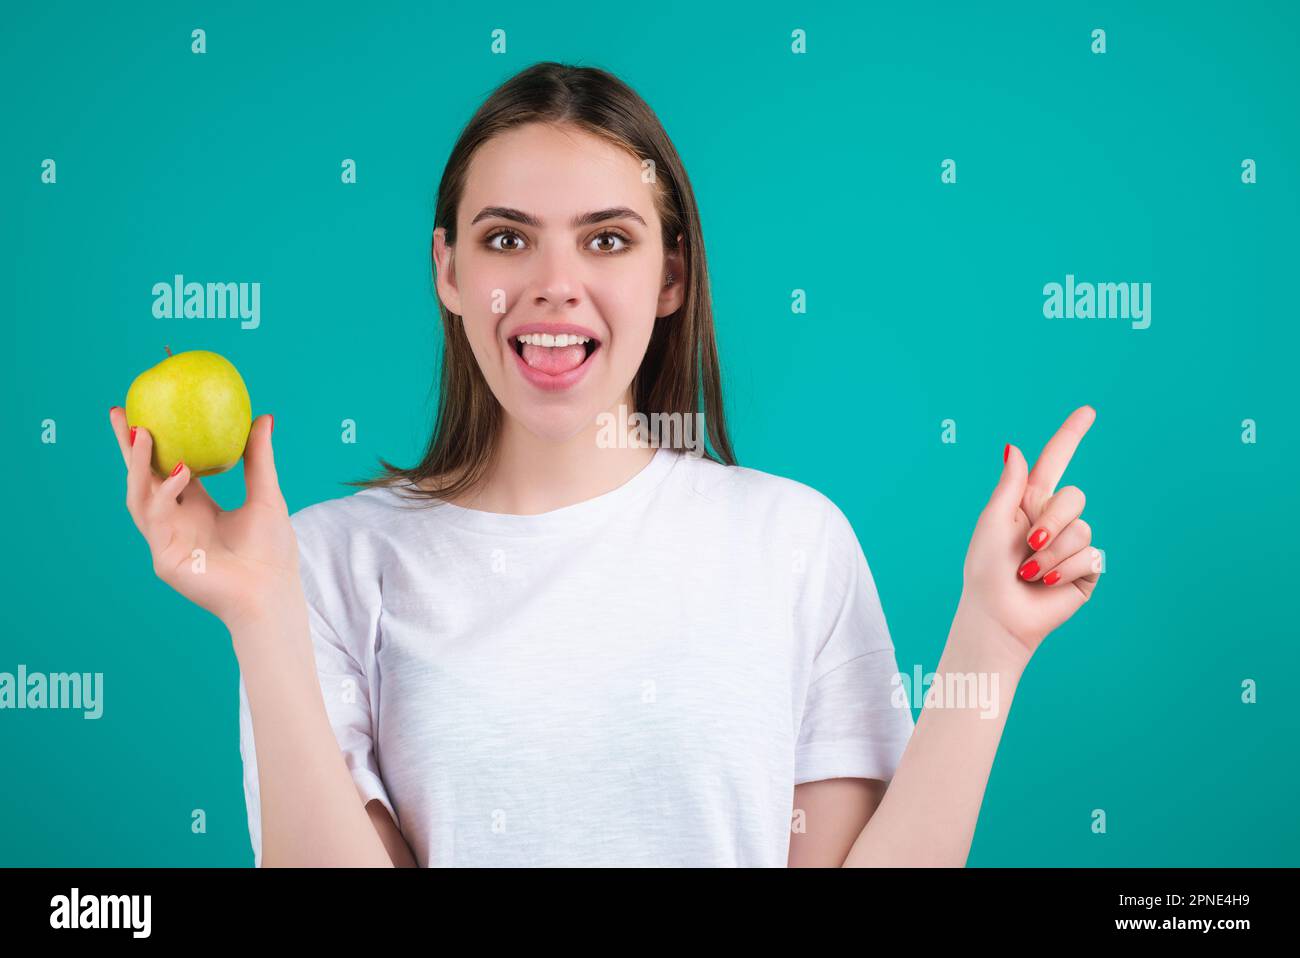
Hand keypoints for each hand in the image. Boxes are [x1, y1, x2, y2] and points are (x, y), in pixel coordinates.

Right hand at [109, 408, 300, 629]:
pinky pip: (157, 518)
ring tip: (143, 432)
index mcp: (198, 508)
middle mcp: (177, 521)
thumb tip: (263, 416)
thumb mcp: (267, 495)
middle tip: (120, 412)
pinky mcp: (163, 556)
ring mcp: (166, 539)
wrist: (271, 593)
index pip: (170, 468)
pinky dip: (166, 492)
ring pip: (140, 495)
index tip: (149, 409)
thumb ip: (259, 459)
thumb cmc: (272, 552)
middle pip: (144, 478)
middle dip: (128, 447)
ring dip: (139, 464)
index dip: (158, 442)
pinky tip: (181, 471)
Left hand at [959, 405, 1100, 656]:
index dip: (1070, 436)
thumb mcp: (992, 522)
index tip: (1087, 411)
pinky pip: (1089, 555)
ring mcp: (1072, 545)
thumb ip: (1009, 486)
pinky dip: (1062, 569)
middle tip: (1027, 544)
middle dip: (1052, 519)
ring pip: (1081, 528)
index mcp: (1028, 503)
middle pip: (1074, 497)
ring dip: (1052, 552)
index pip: (1054, 462)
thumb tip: (1014, 448)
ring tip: (1030, 572)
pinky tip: (1045, 582)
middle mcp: (1053, 520)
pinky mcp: (1086, 570)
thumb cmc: (985, 571)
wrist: (997, 615)